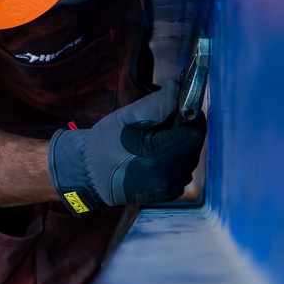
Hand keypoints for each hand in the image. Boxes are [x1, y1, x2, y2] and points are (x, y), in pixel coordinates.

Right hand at [47, 80, 206, 214]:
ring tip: (162, 136)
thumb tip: (181, 89)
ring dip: (183, 142)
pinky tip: (160, 152)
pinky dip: (177, 157)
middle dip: (187, 127)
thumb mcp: (128, 116)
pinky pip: (183, 169)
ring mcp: (168, 188)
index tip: (185, 105)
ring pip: (191, 157)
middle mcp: (166, 177)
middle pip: (195, 144)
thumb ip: (158, 102)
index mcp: (157, 157)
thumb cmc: (105, 142)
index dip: (192, 115)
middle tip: (171, 118)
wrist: (89, 173)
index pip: (193, 132)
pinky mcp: (167, 193)